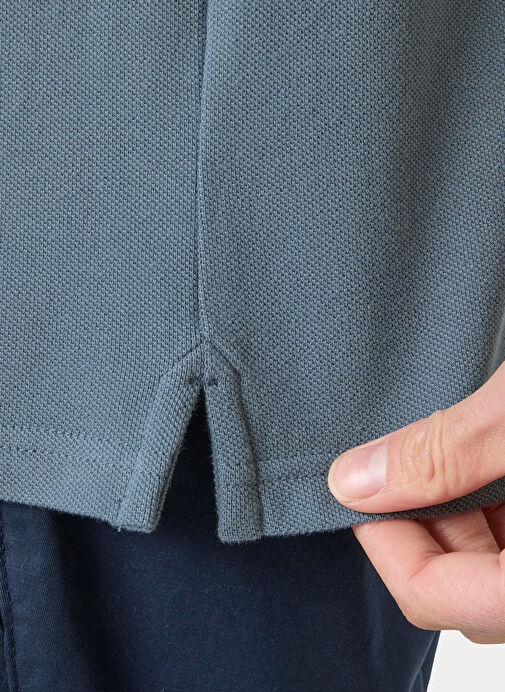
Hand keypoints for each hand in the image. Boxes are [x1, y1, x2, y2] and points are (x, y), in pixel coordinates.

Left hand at [327, 361, 504, 643]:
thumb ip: (444, 454)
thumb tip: (355, 480)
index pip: (437, 598)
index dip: (382, 542)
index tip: (354, 490)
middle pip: (463, 586)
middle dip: (418, 524)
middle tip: (390, 464)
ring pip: (488, 562)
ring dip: (453, 510)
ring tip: (434, 451)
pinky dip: (484, 502)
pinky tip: (470, 456)